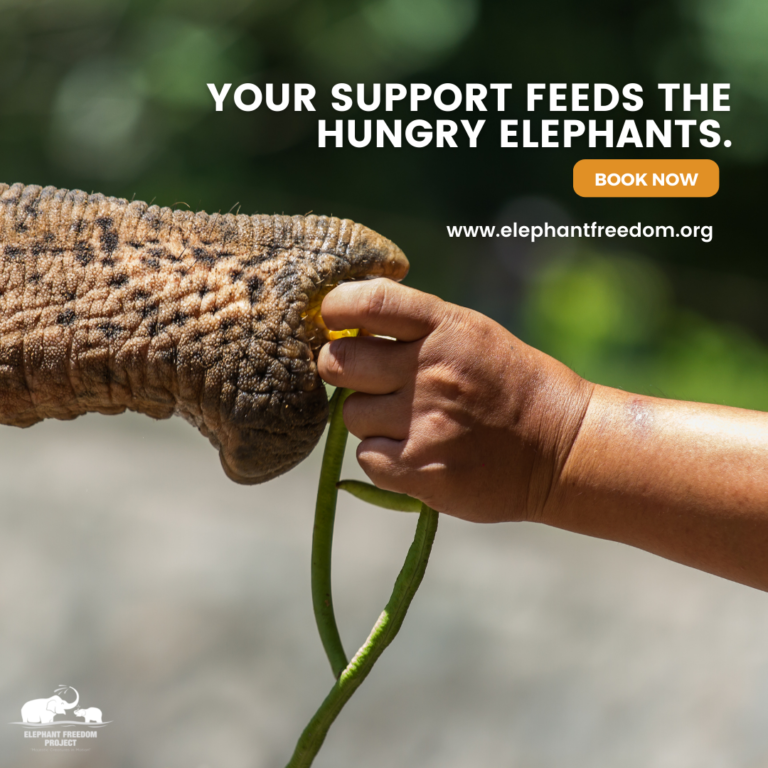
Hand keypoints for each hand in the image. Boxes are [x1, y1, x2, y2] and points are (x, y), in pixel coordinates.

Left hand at [316, 279, 592, 522]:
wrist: (562, 447)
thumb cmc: (508, 385)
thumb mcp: (472, 335)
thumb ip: (415, 327)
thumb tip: (347, 321)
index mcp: (445, 328)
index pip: (367, 303)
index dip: (335, 308)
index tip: (334, 319)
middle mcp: (431, 370)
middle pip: (337, 363)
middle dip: (341, 370)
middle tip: (368, 380)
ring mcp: (425, 422)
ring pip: (350, 415)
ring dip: (369, 419)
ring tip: (410, 422)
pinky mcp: (422, 470)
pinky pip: (367, 458)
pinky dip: (383, 457)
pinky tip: (416, 452)